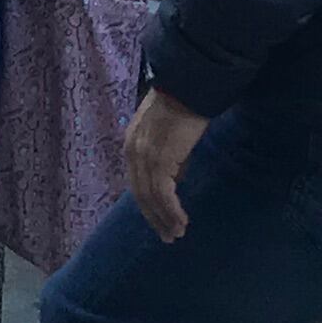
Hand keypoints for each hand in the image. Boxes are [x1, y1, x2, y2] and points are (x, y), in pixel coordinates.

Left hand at [123, 88, 207, 243]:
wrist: (189, 85)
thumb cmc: (185, 104)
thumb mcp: (170, 133)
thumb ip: (170, 156)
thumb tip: (178, 180)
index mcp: (132, 144)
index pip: (137, 182)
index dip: (149, 204)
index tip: (161, 220)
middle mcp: (133, 152)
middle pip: (141, 194)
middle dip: (154, 218)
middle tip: (168, 236)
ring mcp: (145, 156)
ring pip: (152, 198)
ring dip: (165, 219)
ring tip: (177, 234)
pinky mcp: (160, 160)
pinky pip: (163, 194)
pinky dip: (172, 211)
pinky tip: (181, 222)